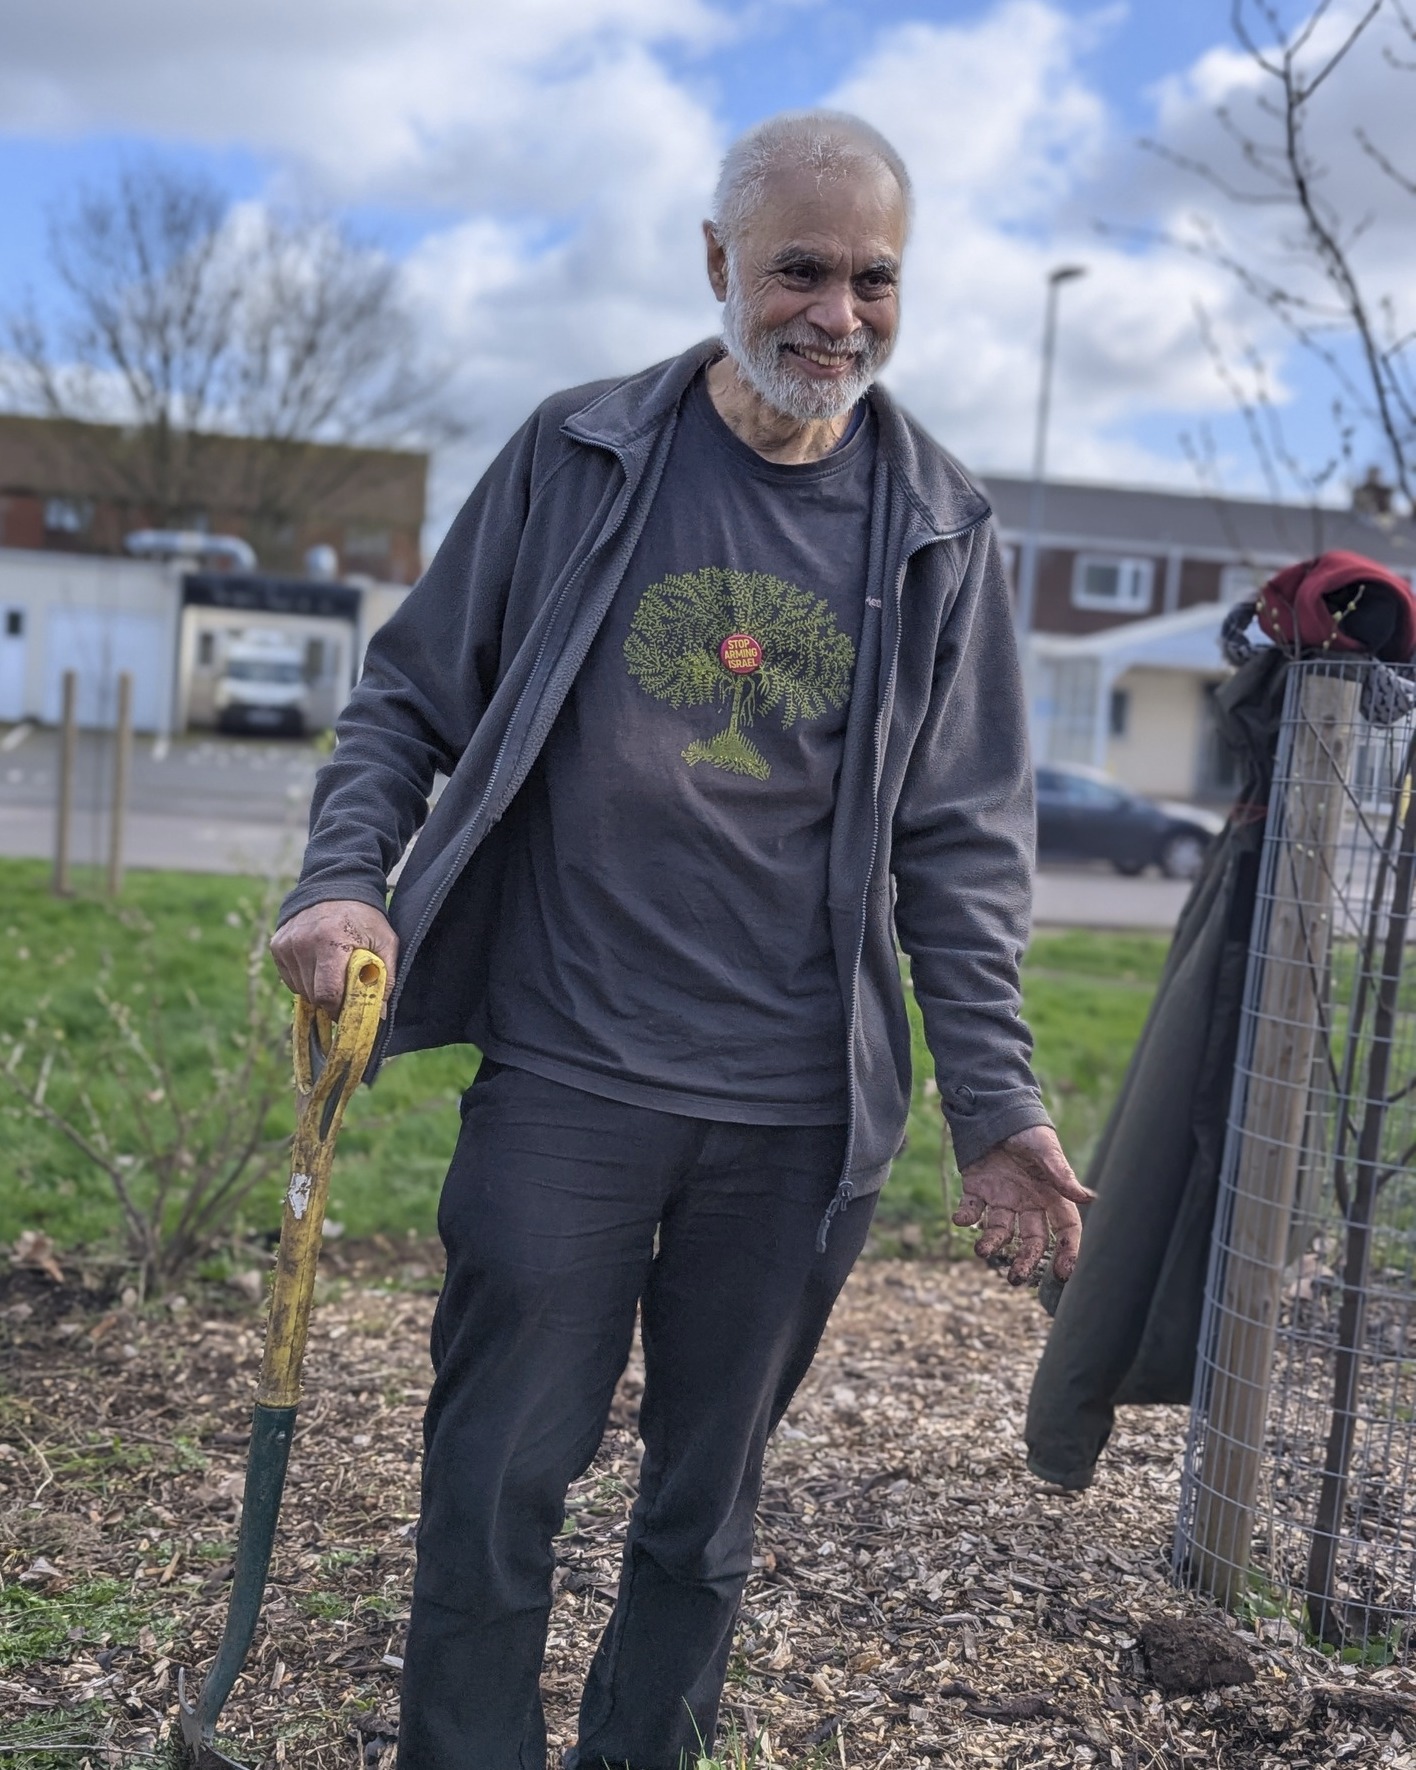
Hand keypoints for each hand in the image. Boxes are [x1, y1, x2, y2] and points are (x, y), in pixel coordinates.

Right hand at [269, 900, 397, 1018]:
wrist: (335, 886)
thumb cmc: (364, 917)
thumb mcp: (385, 941)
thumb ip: (386, 977)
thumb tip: (382, 1014)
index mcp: (331, 940)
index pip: (328, 992)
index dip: (341, 1008)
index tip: (353, 1011)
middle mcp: (303, 943)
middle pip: (314, 995)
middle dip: (332, 1002)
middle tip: (347, 994)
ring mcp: (287, 944)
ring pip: (301, 989)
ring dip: (318, 991)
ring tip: (334, 973)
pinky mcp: (277, 946)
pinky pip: (290, 979)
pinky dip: (305, 980)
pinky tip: (319, 965)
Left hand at [953, 1125, 1092, 1286]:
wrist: (995, 1108)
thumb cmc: (1027, 1128)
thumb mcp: (1046, 1150)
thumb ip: (1062, 1175)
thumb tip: (1089, 1198)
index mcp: (1051, 1194)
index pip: (1065, 1230)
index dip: (1067, 1252)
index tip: (1062, 1274)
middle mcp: (1028, 1202)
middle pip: (1032, 1240)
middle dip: (1025, 1261)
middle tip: (1015, 1278)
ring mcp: (1002, 1198)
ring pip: (1000, 1231)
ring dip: (991, 1244)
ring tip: (981, 1250)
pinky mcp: (978, 1190)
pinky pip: (972, 1210)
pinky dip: (965, 1217)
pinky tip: (959, 1218)